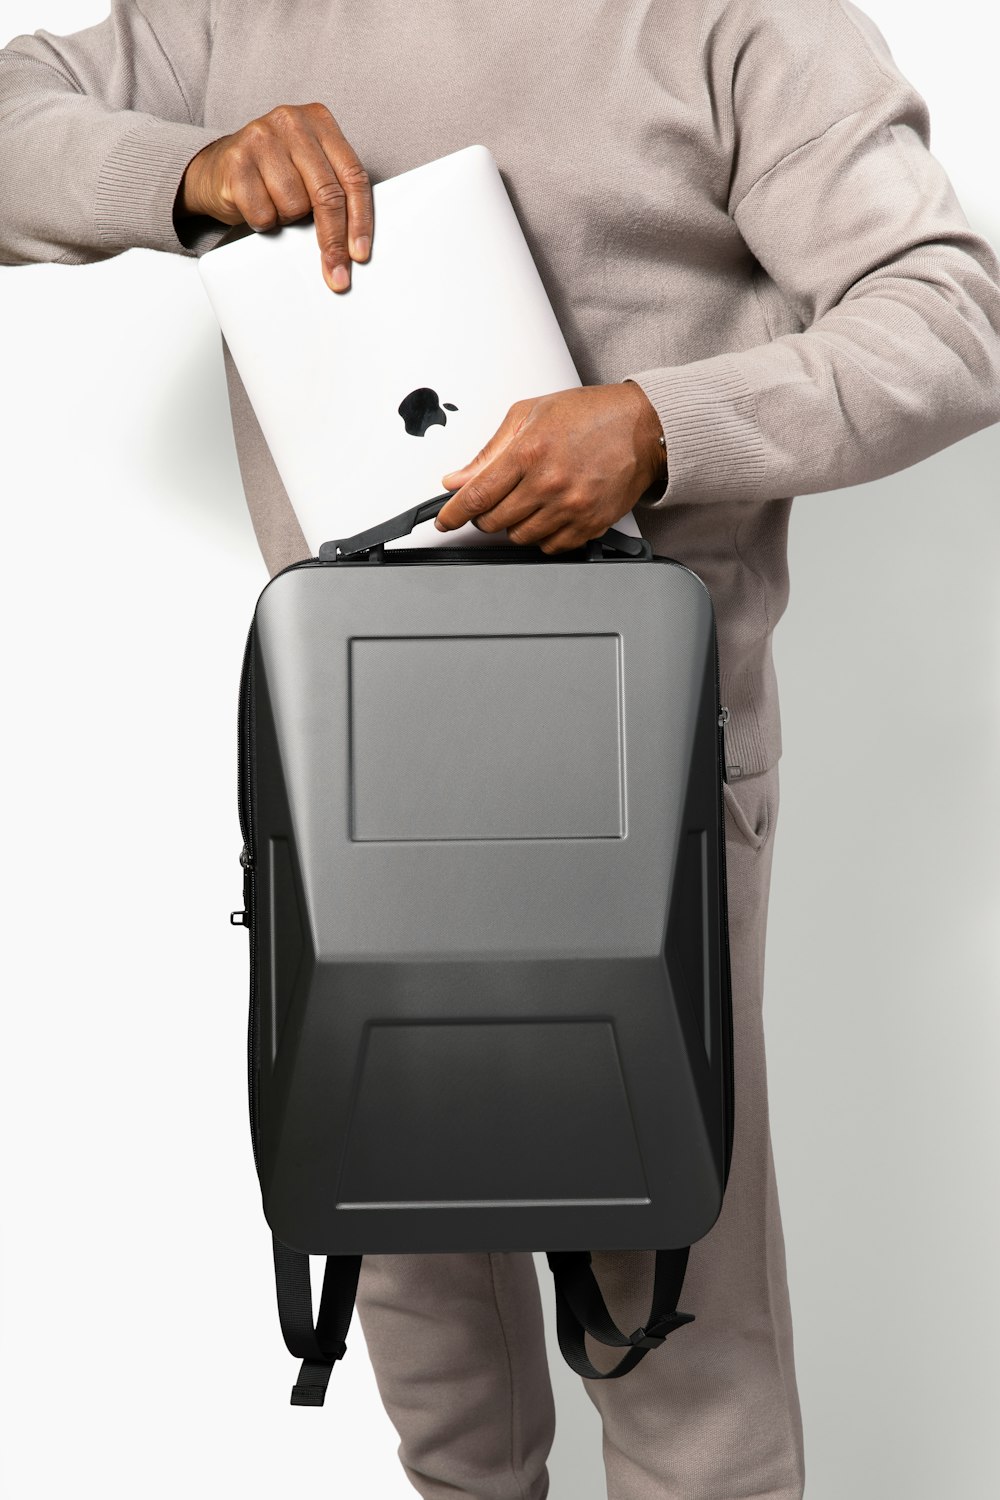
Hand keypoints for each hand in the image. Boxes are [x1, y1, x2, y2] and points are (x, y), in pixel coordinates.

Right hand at [178, 102, 371, 292]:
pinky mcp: (236, 162)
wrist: (214, 170)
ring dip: (288, 219)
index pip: (353, 176)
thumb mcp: (308, 169)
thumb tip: (355, 242)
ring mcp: (261, 137)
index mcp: (319, 121)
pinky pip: (264, 213)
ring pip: (295, 205)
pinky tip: (257, 205)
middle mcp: (292, 122)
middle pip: (327, 195)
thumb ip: (333, 188)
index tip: (360, 254)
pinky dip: (263, 221)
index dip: (361, 220)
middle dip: (333, 241)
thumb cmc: (270, 174)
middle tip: (336, 272)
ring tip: (276, 205)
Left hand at [435, 382, 667, 550]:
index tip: (444, 520)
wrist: (642, 428)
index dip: (453, 514)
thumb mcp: (529, 415)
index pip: (477, 495)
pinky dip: (542, 535)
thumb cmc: (590, 416)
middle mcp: (549, 483)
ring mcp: (570, 508)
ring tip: (529, 499)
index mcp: (529, 452)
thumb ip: (489, 451)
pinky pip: (550, 547)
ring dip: (514, 524)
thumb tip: (458, 479)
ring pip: (519, 537)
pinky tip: (549, 512)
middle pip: (494, 521)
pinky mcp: (589, 525)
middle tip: (495, 498)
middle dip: (485, 513)